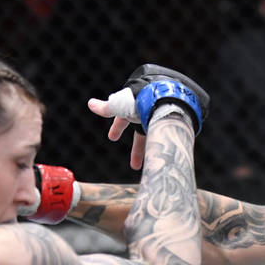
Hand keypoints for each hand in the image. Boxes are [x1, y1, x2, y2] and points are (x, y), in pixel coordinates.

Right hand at [88, 64, 209, 169]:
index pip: (123, 118)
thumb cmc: (140, 99)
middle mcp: (148, 111)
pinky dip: (165, 147)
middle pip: (141, 133)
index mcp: (134, 105)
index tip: (112, 138)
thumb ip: (107, 108)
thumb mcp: (120, 106)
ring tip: (151, 168)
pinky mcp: (174, 123)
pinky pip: (168, 138)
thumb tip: (90, 104)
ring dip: (151, 153)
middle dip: (137, 149)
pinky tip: (166, 159)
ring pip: (156, 137)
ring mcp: (161, 117)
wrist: (165, 96)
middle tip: (135, 166)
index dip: (117, 128)